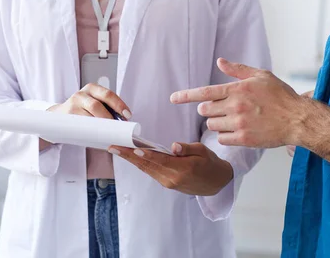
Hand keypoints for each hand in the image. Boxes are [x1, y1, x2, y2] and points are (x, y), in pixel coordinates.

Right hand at [39, 83, 131, 150]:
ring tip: (109, 133)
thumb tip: (124, 122)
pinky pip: (81, 125)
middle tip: (118, 127)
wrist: (59, 116)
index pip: (108, 95)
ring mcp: (72, 105)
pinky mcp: (67, 117)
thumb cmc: (83, 111)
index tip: (127, 115)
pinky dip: (91, 131)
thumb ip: (107, 109)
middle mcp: (81, 94)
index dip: (119, 105)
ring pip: (88, 116)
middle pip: (97, 105)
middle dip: (109, 118)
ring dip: (101, 126)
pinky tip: (97, 136)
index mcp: (92, 89)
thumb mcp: (94, 103)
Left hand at [108, 143, 233, 195]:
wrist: (216, 183)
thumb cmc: (210, 163)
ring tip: (117, 149)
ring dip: (131, 159)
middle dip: (129, 155)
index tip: (132, 148)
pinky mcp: (167, 183)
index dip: (145, 154)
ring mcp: (168, 182)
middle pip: (147, 165)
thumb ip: (187, 148)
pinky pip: (151, 171)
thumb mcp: (203, 151)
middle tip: (113, 147)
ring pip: (146, 169)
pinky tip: (131, 155)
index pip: (160, 160)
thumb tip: (174, 146)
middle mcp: (172, 178)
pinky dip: (140, 163)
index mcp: (183, 169)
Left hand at [170, 58, 315, 148]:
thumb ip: (238, 70)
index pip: (204, 92)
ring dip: (218, 123)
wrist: (298, 119)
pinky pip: (222, 139)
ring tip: (234, 119)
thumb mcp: (261, 76)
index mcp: (238, 89)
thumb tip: (220, 61)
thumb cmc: (281, 96)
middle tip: (223, 109)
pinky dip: (226, 136)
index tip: (173, 98)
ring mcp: (239, 123)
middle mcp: (236, 106)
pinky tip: (238, 131)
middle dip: (209, 110)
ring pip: (212, 125)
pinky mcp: (244, 139)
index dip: (185, 95)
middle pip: (205, 110)